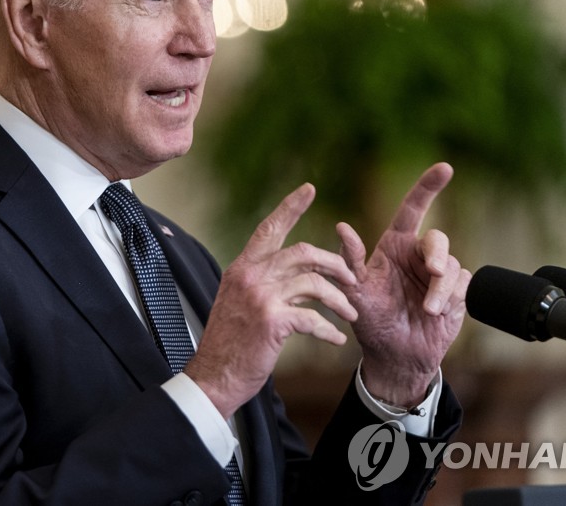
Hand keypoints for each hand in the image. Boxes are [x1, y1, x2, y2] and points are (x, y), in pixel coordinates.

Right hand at [185, 183, 358, 418]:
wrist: (214, 375)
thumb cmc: (230, 343)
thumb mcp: (240, 301)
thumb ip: (264, 282)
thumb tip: (299, 276)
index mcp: (242, 268)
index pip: (269, 228)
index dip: (290, 206)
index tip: (309, 188)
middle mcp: (250, 275)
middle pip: (303, 252)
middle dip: (335, 264)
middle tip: (352, 279)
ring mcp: (261, 296)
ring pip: (314, 284)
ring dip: (339, 300)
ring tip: (351, 314)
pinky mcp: (272, 320)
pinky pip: (313, 318)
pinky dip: (329, 330)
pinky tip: (337, 340)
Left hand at [336, 162, 470, 406]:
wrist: (395, 355)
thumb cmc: (371, 320)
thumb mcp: (355, 291)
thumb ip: (350, 261)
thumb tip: (341, 227)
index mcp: (394, 246)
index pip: (413, 208)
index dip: (428, 187)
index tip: (445, 168)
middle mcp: (418, 255)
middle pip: (438, 238)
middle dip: (437, 254)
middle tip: (434, 272)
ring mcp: (439, 274)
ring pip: (452, 264)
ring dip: (442, 287)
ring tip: (428, 308)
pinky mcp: (456, 293)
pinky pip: (463, 284)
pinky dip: (451, 297)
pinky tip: (437, 313)